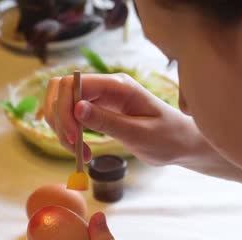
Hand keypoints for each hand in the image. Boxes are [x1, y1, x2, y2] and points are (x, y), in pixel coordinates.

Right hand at [43, 73, 197, 165]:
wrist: (182, 143)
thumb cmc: (167, 138)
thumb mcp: (139, 134)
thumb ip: (108, 122)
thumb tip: (77, 108)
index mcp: (119, 86)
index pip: (74, 84)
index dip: (65, 110)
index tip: (73, 139)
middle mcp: (107, 86)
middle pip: (62, 90)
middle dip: (59, 119)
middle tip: (73, 147)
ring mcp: (102, 97)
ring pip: (63, 103)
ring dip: (62, 128)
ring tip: (81, 153)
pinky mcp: (99, 110)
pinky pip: (72, 114)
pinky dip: (69, 132)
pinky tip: (80, 149)